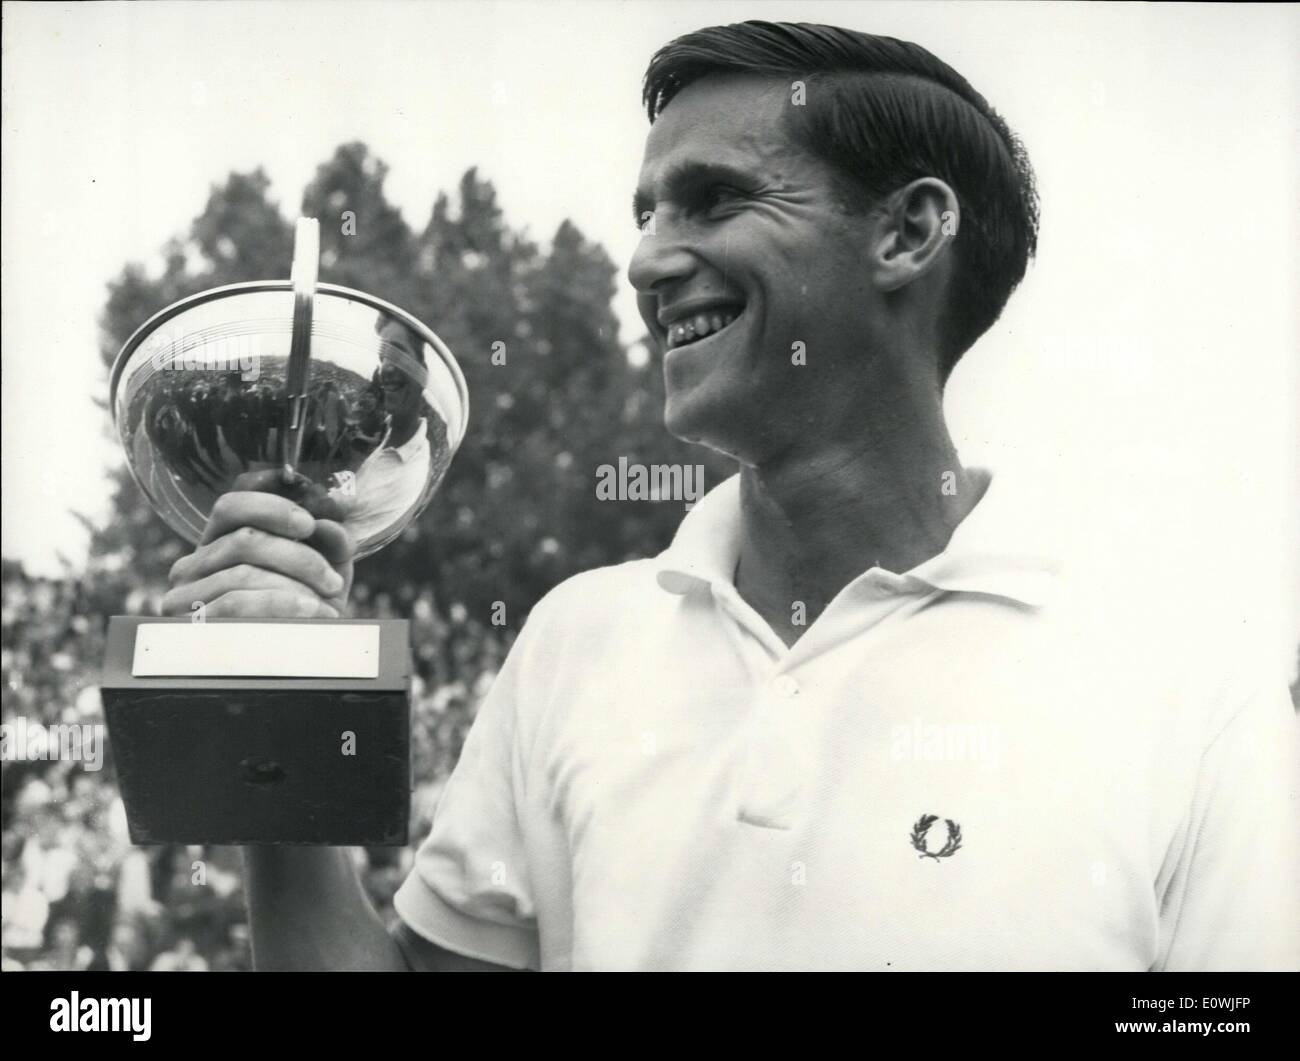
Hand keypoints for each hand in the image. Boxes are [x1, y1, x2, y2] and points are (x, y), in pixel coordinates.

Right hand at [163, 469, 354, 618]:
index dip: (271, 507)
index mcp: (220, 543)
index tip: (309, 524)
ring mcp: (184, 596)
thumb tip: (329, 522)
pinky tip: (311, 615)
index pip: (232, 505)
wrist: (291, 664)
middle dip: (300, 558)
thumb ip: (330, 542)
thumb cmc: (306, 611)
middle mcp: (193, 565)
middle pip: (245, 540)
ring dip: (296, 586)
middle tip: (333, 581)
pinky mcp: (188, 627)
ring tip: (327, 604)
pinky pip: (238, 605)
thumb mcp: (323, 571)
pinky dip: (283, 606)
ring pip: (243, 573)